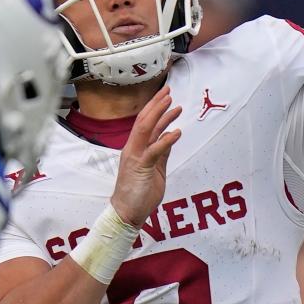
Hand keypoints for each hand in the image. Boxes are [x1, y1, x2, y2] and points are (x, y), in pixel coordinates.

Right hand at [111, 87, 181, 225]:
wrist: (126, 212)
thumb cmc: (138, 193)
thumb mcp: (154, 169)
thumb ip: (160, 153)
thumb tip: (168, 137)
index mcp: (135, 148)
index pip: (144, 123)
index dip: (154, 108)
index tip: (166, 96)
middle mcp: (133, 149)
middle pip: (144, 120)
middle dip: (156, 105)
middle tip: (168, 91)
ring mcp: (135, 156)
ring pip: (146, 130)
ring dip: (160, 116)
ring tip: (174, 105)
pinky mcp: (141, 167)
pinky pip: (154, 150)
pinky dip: (166, 140)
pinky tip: (177, 132)